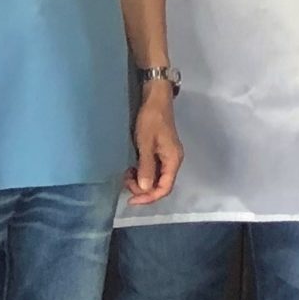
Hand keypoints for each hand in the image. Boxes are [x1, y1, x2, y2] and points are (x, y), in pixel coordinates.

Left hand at [128, 84, 181, 204]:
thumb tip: (144, 188)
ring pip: (155, 178)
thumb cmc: (151, 119)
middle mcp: (172, 161)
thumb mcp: (145, 143)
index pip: (165, 188)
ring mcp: (166, 157)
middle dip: (143, 188)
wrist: (155, 99)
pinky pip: (152, 169)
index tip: (131, 200)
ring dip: (141, 180)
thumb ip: (146, 166)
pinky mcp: (160, 152)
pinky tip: (131, 168)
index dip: (149, 197)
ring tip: (126, 174)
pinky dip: (141, 172)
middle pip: (160, 185)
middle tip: (125, 181)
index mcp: (173, 160)